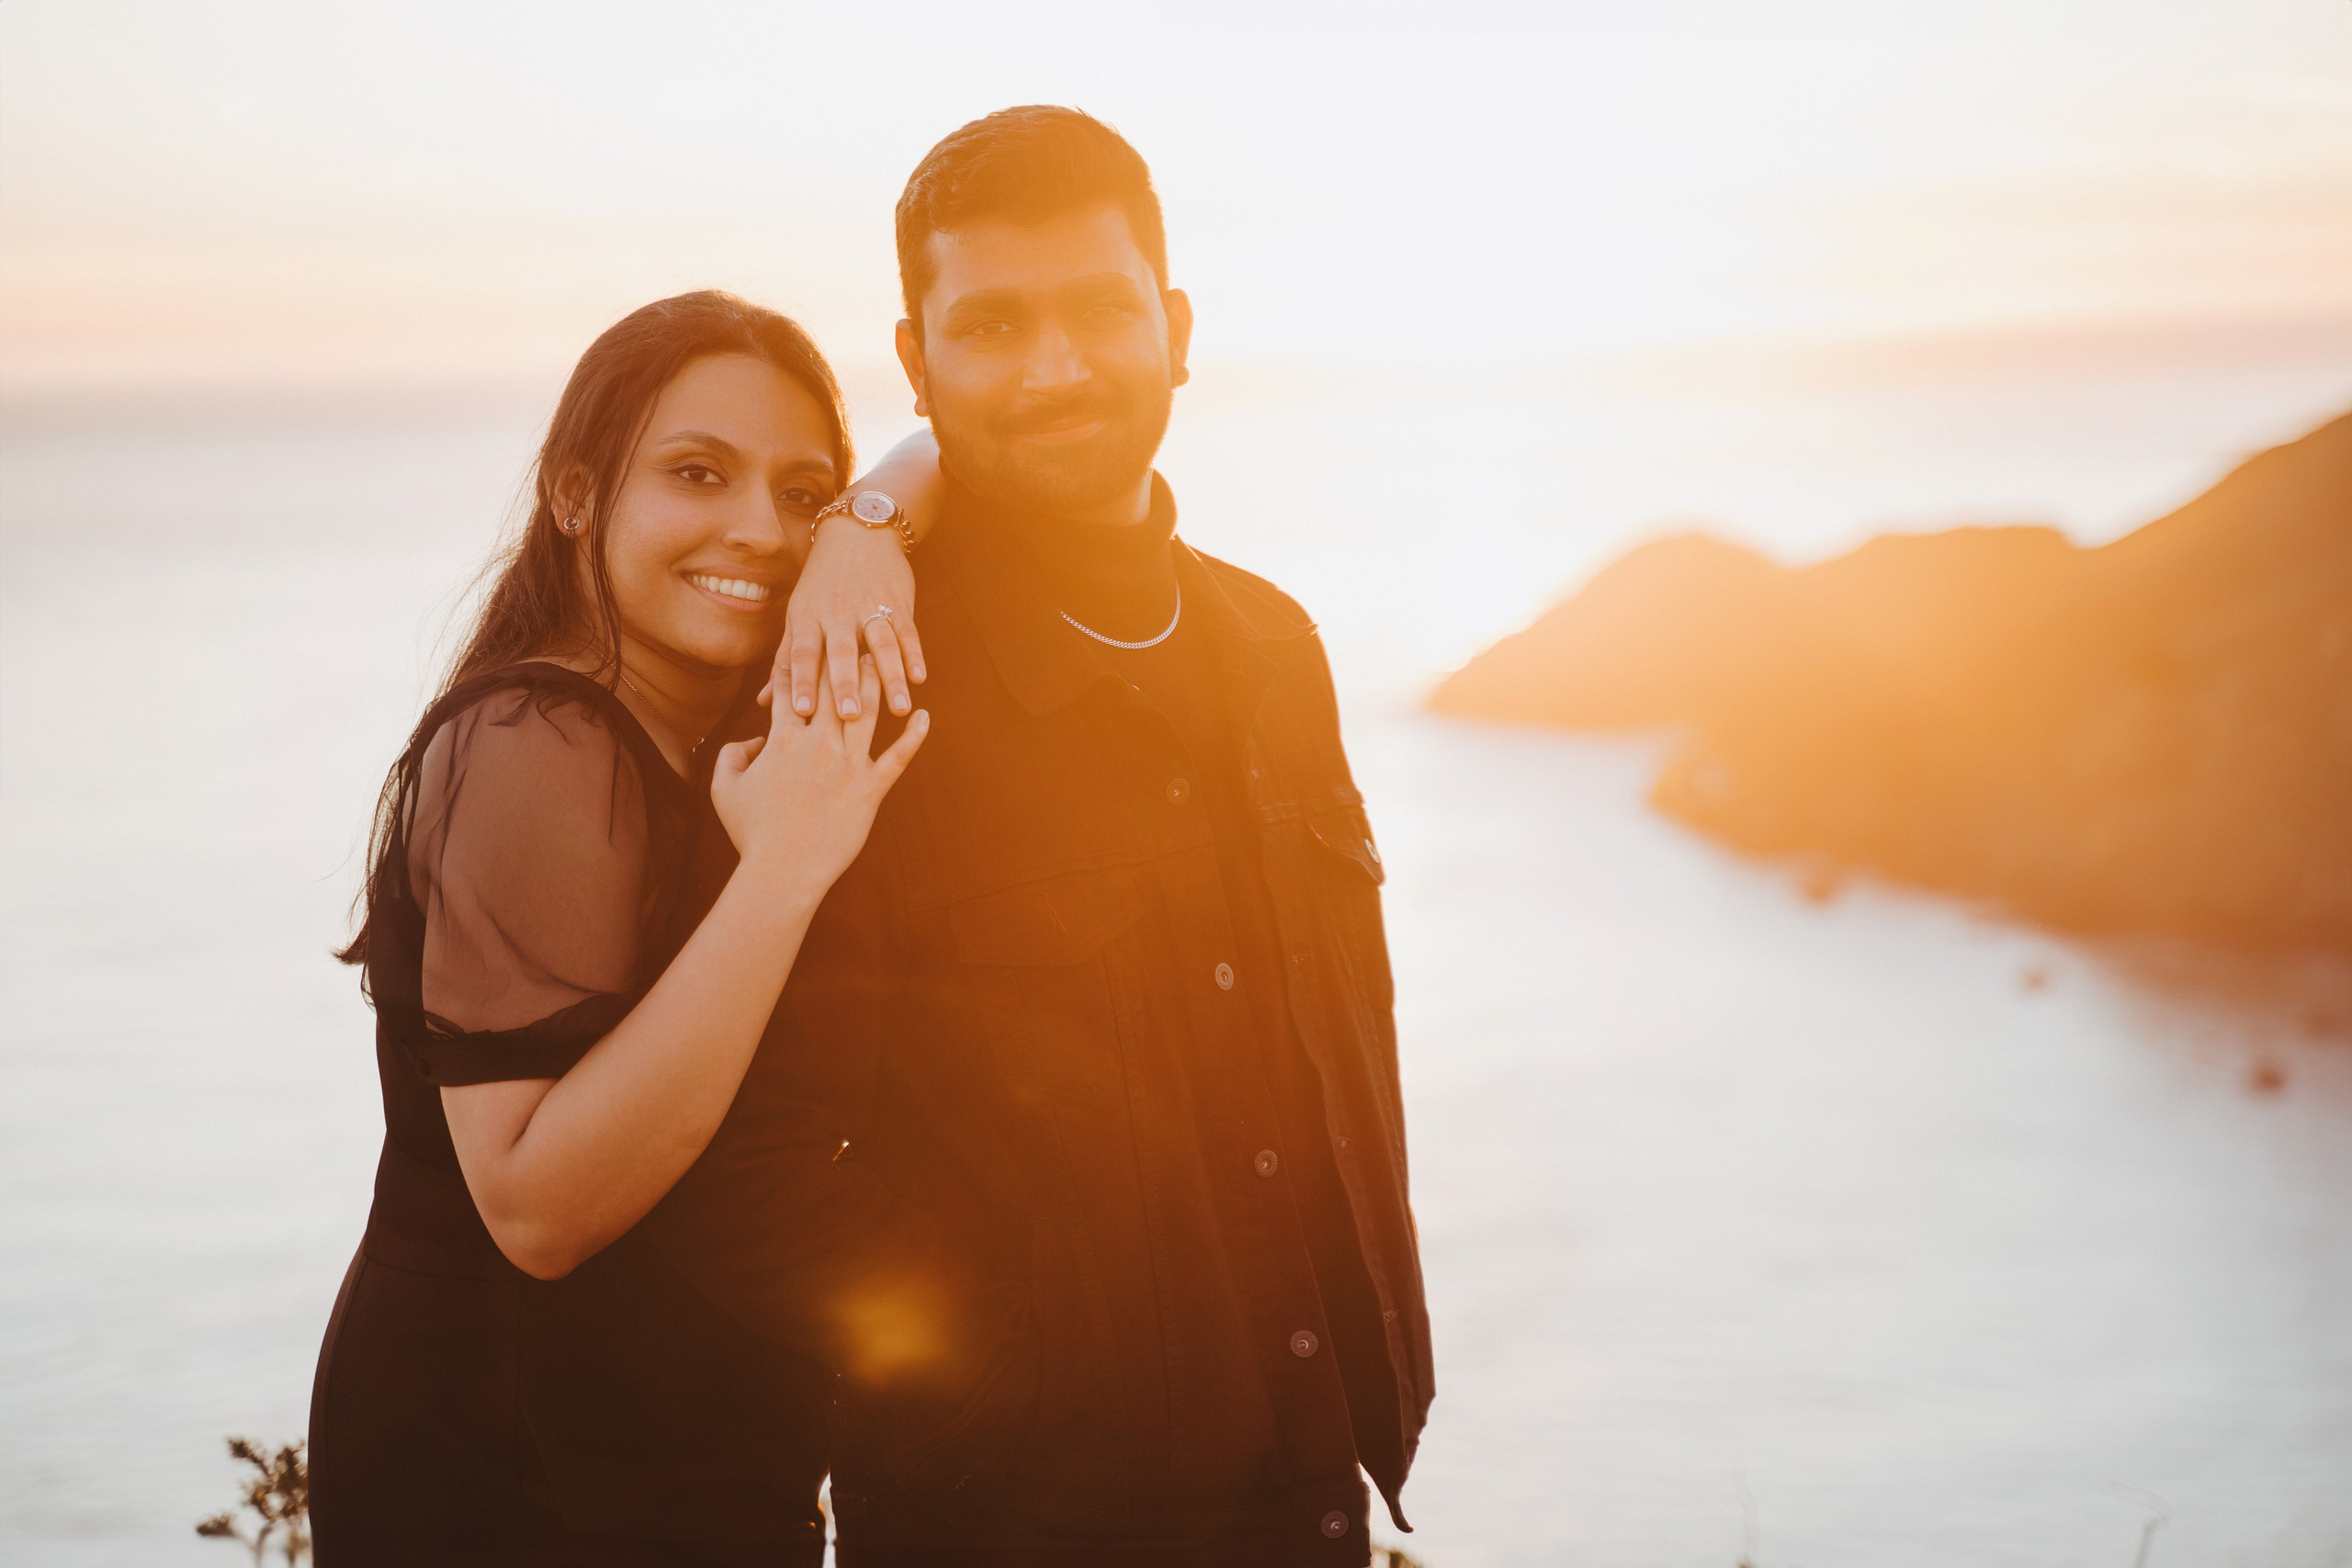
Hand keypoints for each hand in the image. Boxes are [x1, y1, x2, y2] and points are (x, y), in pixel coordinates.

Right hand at [714, 656, 927, 893]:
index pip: (794, 689)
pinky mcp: (871, 789)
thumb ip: (732, 754)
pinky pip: (898, 757)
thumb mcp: (724, 788)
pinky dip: (914, 736)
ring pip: (868, 712)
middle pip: (834, 689)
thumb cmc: (750, 832)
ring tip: (886, 660)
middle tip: (854, 632)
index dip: (800, 663)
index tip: (808, 641)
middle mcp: (819, 744)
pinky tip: (923, 716)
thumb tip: (752, 738)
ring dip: (877, 683)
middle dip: (842, 657)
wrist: (782, 871)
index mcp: (782, 739)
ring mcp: (849, 765)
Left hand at [771, 519, 925, 721]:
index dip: (802, 681)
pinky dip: (914, 654)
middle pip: (841, 651)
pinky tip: (920, 678)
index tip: (802, 712)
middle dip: (845, 684)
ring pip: (881, 645)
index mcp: (808, 618)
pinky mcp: (898, 602)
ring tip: (900, 710)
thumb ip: (786, 661)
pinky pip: (907, 631)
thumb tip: (765, 702)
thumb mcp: (798, 615)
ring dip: (891, 678)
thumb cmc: (821, 583)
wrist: (856, 533)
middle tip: (850, 717)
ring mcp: (870, 606)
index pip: (802, 653)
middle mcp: (837, 613)